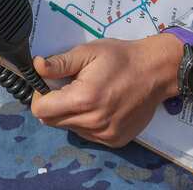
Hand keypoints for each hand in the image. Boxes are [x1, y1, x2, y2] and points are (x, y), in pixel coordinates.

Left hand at [29, 34, 184, 147]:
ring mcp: (105, 135)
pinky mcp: (115, 141)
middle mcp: (93, 123)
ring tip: (87, 95)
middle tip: (67, 87)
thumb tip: (36, 67)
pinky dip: (86, 122)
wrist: (156, 72)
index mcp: (83, 100)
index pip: (41, 110)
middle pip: (52, 121)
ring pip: (69, 128)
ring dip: (69, 114)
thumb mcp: (88, 52)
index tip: (49, 84)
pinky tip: (99, 105)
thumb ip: (59, 63)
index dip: (39, 95)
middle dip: (53, 105)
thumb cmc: (121, 58)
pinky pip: (87, 135)